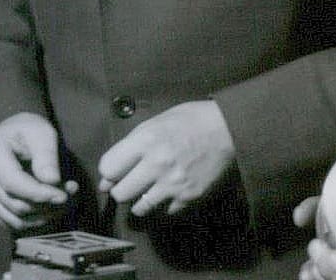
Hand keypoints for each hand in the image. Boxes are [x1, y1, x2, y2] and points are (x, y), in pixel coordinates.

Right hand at [0, 112, 76, 230]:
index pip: (13, 184)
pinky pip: (15, 224)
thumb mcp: (42, 132)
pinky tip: (53, 207)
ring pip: (16, 220)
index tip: (63, 196)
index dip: (39, 194)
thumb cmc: (29, 130)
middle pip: (15, 205)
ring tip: (66, 199)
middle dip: (47, 205)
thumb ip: (46, 155)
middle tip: (72, 193)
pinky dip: (37, 221)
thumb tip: (50, 181)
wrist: (14, 134)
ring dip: (45, 216)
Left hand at [97, 100, 235, 216]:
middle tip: (132, 182)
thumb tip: (107, 177)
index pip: (108, 169)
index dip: (109, 172)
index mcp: (146, 140)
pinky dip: (163, 206)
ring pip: (139, 208)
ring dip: (140, 201)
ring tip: (150, 190)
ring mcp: (173, 184)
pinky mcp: (188, 198)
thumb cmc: (189, 121)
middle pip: (120, 194)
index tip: (116, 172)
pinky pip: (164, 213)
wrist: (228, 130)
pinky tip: (169, 192)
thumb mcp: (155, 123)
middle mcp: (156, 164)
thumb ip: (129, 148)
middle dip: (122, 189)